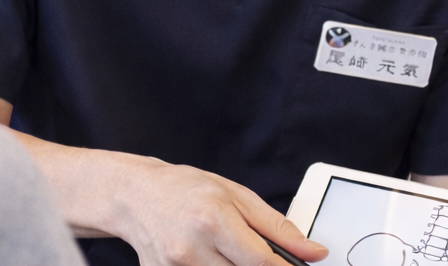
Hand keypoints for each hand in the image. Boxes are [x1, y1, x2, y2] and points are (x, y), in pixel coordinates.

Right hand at [109, 157, 327, 265]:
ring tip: (227, 252)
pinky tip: (210, 258)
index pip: (262, 262)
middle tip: (252, 254)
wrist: (135, 196)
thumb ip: (277, 227)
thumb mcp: (236, 195)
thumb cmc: (184, 189)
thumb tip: (312, 252)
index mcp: (213, 220)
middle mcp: (192, 249)